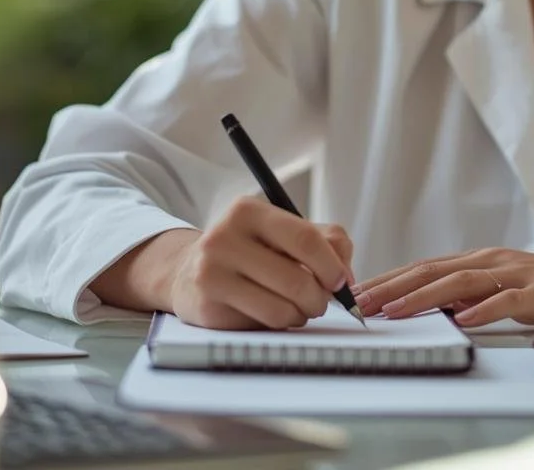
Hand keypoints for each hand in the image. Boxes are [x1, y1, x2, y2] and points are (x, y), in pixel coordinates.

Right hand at [94, 196, 354, 329]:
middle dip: (321, 297)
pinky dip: (283, 322)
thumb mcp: (282, 232)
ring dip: (303, 313)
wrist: (187, 272)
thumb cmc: (249, 251)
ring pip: (285, 307)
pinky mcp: (209, 305)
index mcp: (247, 211)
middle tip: (321, 300)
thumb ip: (326, 241)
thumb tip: (347, 278)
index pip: (305, 239)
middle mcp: (224, 237)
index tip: (341, 281)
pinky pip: (267, 322)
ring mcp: (212, 272)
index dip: (332, 266)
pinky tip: (277, 313)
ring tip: (298, 306)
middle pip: (299, 280)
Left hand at [353, 248, 533, 328]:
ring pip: (461, 282)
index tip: (363, 293)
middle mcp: (495, 261)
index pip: (428, 267)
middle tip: (362, 301)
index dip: (393, 278)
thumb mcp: (510, 291)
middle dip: (394, 285)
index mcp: (486, 260)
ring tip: (395, 310)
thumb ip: (477, 296)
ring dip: (423, 296)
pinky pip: (507, 301)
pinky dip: (482, 310)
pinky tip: (462, 320)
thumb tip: (439, 309)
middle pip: (435, 270)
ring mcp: (518, 274)